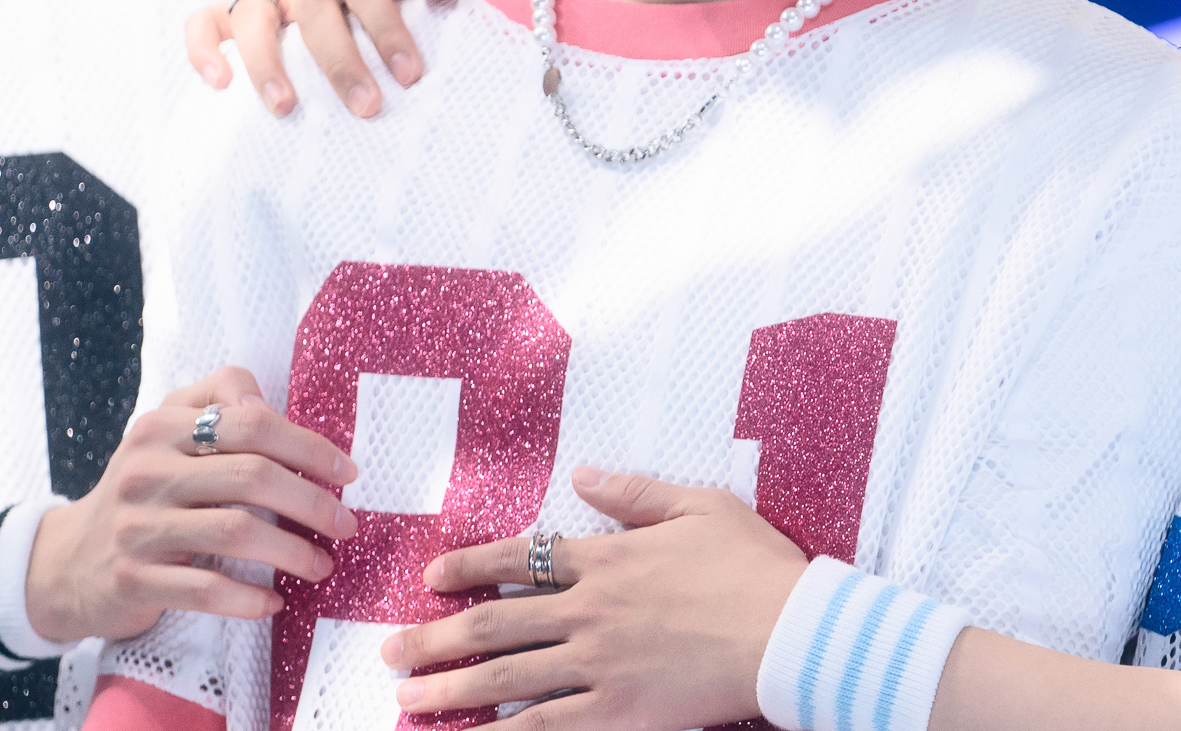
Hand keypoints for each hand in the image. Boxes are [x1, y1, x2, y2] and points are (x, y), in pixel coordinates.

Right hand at [23, 368, 359, 642]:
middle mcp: (146, 471)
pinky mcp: (133, 578)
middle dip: (311, 502)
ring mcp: (137, 526)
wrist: (68, 562)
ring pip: (235, 532)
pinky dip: (249, 598)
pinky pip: (206, 589)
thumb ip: (218, 401)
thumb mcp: (167, 432)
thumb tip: (272, 407)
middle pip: (250, 476)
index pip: (249, 422)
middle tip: (346, 524)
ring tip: (322, 565)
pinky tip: (274, 602)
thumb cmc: (143, 490)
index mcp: (161, 426)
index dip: (307, 446)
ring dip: (292, 551)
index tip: (346, 472)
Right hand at [184, 0, 482, 116]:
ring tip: (286, 108)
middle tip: (366, 107)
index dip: (386, 28)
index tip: (410, 75)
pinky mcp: (238, 0)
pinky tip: (220, 84)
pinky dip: (203, 49)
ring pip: (251, 14)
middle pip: (312, 5)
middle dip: (339, 61)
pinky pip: (205, 20)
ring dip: (266, 62)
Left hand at [377, 467, 808, 730]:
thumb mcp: (698, 506)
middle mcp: (589, 610)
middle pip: (494, 623)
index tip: (430, 578)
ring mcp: (598, 665)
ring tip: (405, 698)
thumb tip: (583, 474)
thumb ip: (634, 492)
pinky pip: (544, 726)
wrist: (791, 629)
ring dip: (448, 688)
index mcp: (607, 558)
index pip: (518, 558)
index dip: (467, 568)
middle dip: (434, 637)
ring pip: (505, 677)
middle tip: (389, 651)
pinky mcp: (617, 712)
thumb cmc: (754, 565)